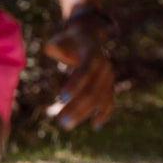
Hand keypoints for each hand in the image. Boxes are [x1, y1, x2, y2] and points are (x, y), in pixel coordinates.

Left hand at [42, 14, 114, 130]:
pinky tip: (95, 125)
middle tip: (60, 121)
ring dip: (84, 113)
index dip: (74, 84)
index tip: (61, 98)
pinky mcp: (109, 85)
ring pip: (99, 98)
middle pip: (92, 90)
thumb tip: (53, 51)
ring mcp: (109, 76)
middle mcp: (104, 66)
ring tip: (66, 124)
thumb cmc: (68, 41)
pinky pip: (109, 101)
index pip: (85, 70)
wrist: (88, 37)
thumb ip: (55, 47)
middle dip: (77, 106)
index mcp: (92, 53)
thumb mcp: (59, 40)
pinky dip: (104, 113)